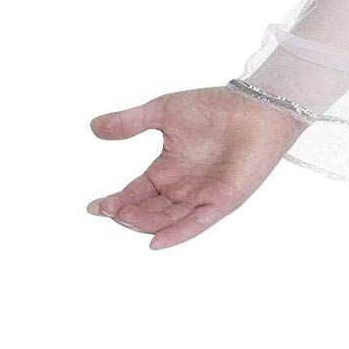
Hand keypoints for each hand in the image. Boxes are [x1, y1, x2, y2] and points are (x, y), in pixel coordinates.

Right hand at [86, 86, 301, 249]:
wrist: (255, 107)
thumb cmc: (214, 107)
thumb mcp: (163, 113)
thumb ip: (130, 122)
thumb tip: (93, 127)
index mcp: (167, 171)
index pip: (134, 194)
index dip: (113, 202)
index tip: (93, 207)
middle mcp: (182, 188)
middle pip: (148, 212)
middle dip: (125, 215)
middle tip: (106, 210)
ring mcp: (202, 196)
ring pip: (167, 220)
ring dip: (144, 222)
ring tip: (122, 217)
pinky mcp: (223, 201)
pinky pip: (198, 222)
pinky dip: (177, 233)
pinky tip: (156, 242)